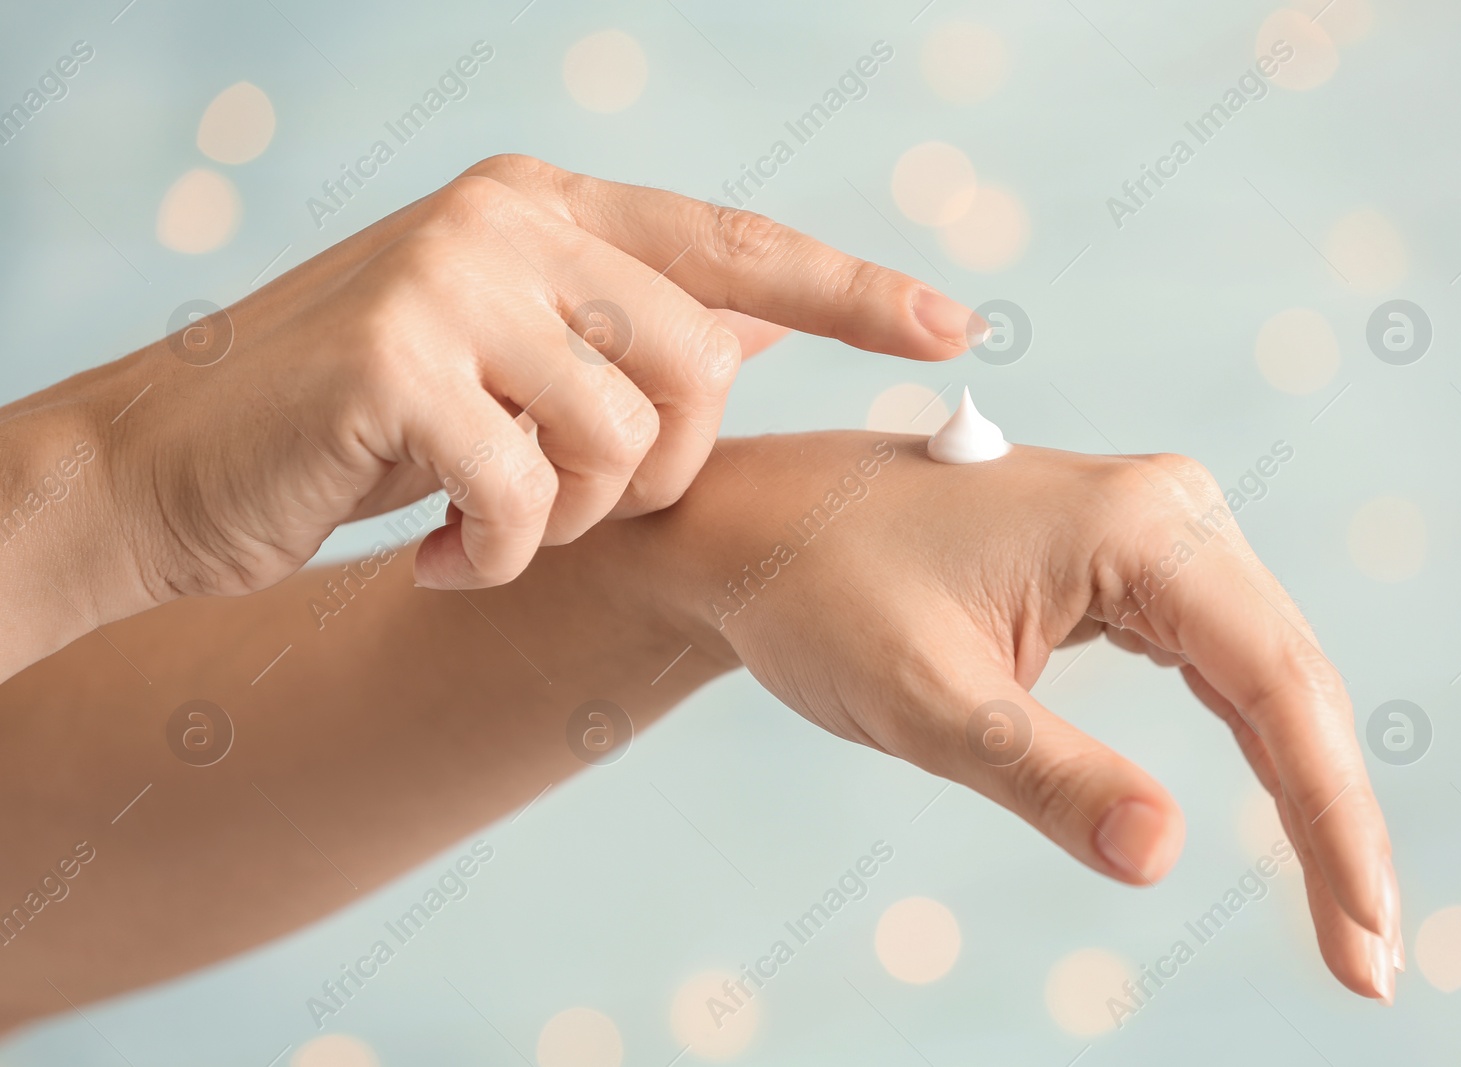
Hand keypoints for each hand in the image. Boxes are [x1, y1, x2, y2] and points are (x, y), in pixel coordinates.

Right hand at [91, 154, 974, 605]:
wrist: (174, 465)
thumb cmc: (359, 425)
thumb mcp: (508, 358)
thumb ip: (622, 329)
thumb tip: (758, 327)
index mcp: (544, 206)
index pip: (732, 241)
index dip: (850, 289)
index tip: (953, 322)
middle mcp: (506, 219)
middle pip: (697, 363)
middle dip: (663, 470)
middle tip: (579, 506)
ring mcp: (449, 275)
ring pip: (623, 433)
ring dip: (576, 518)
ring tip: (498, 526)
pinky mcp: (398, 358)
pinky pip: (533, 491)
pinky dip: (504, 552)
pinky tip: (446, 556)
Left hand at [652, 432, 1400, 1002]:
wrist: (757, 530)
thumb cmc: (821, 592)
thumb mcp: (927, 700)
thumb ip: (1045, 775)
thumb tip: (1161, 853)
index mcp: (1136, 525)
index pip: (1275, 684)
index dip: (1331, 816)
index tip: (1364, 933)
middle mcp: (1164, 511)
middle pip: (1290, 682)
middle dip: (1332, 819)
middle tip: (1366, 960)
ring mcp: (1148, 531)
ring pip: (1264, 676)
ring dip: (1305, 791)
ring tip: (1341, 911)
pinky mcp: (1123, 562)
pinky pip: (1214, 663)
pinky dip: (1253, 745)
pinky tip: (1284, 813)